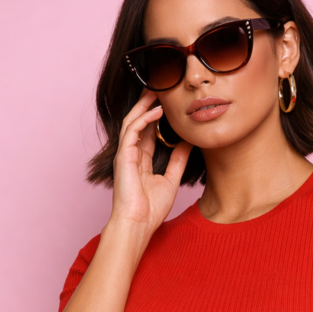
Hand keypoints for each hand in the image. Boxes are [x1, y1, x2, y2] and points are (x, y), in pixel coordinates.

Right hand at [110, 88, 191, 235]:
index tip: (169, 102)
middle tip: (161, 86)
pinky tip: (158, 110)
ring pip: (132, 121)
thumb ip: (178, 160)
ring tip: (158, 90)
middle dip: (148, 103)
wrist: (138, 224)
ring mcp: (125, 154)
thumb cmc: (151, 209)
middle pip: (138, 121)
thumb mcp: (171, 180)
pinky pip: (132, 130)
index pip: (148, 131)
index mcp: (141, 160)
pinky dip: (144, 118)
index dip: (157, 115)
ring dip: (144, 104)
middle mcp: (131, 154)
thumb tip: (190, 143)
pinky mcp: (123, 156)